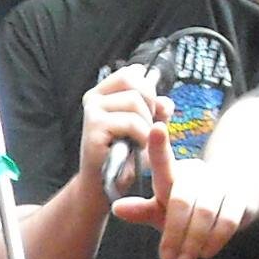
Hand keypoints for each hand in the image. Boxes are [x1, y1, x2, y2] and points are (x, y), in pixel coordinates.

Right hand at [80, 64, 165, 199]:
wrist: (107, 185)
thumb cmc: (125, 155)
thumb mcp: (146, 127)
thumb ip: (157, 109)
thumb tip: (165, 102)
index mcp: (103, 93)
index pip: (132, 73)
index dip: (148, 92)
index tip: (148, 112)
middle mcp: (94, 98)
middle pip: (136, 84)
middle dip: (150, 107)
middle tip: (144, 130)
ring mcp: (92, 111)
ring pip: (135, 102)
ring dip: (146, 126)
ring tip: (138, 142)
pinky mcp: (94, 127)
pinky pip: (131, 122)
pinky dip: (141, 137)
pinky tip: (135, 149)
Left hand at [110, 97, 258, 258]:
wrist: (233, 197)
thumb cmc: (189, 205)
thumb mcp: (163, 208)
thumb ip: (142, 210)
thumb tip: (116, 209)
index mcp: (174, 174)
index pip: (164, 161)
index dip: (160, 147)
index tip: (156, 128)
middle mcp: (197, 174)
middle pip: (181, 200)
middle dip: (173, 232)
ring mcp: (220, 184)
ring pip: (205, 213)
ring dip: (193, 241)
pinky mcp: (240, 198)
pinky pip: (227, 221)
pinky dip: (214, 241)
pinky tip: (205, 254)